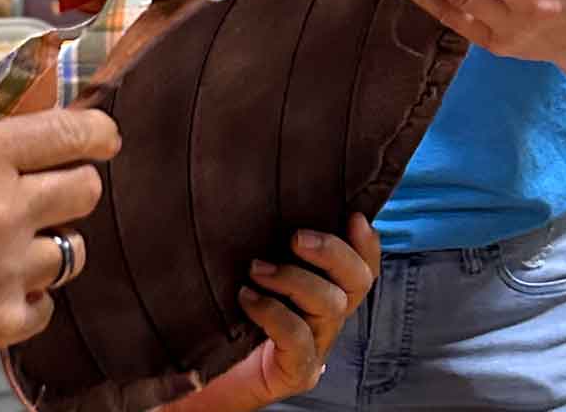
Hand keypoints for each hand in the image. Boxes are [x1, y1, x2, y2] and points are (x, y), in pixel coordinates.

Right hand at [0, 108, 118, 368]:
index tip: (105, 139)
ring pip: (71, 253)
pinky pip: (44, 306)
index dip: (98, 133)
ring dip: (46, 249)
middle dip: (73, 189)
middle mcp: (1, 207)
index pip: (73, 132)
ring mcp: (3, 268)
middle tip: (51, 198)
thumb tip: (11, 135)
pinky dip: (23, 298)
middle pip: (85, 191)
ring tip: (3, 251)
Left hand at [164, 214, 379, 409]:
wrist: (199, 375)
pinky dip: (274, 314)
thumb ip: (256, 239)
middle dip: (333, 253)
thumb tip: (241, 191)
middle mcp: (323, 318)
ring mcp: (314, 346)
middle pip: (355, 282)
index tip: (354, 216)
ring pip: (330, 305)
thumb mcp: (239, 269)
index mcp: (320, 291)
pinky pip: (299, 340)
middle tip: (296, 238)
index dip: (365, 244)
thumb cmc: (216, 314)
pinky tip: (247, 300)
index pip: (358, 266)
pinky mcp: (295, 371)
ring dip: (294, 279)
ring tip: (257, 269)